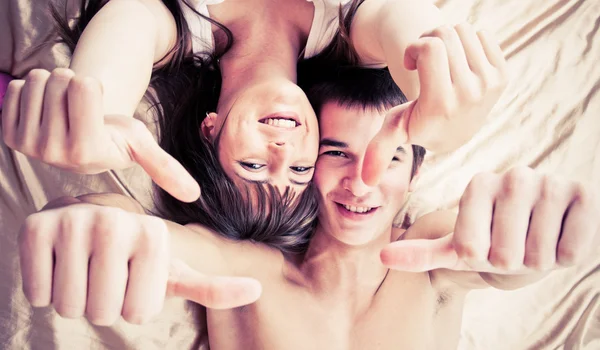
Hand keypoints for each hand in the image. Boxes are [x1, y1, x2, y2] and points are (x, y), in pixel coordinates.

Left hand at [1, 68, 199, 201]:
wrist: (82, 139)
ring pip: (38, 81)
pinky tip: (45, 111)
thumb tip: (195, 195)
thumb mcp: (141, 146)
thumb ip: (164, 169)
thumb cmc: (114, 137)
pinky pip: (16, 87)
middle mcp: (51, 153)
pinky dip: (32, 91)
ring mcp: (27, 143)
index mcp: (86, 152)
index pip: (82, 85)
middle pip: (59, 80)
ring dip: (53, 87)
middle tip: (80, 110)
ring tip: (64, 110)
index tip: (98, 110)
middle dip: (73, 85)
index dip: (93, 87)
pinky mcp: (8, 133)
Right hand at [19, 203, 261, 325]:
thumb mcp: (173, 271)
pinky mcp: (35, 229)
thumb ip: (213, 285)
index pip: (139, 314)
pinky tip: (61, 263)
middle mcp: (114, 222)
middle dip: (104, 305)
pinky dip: (46, 289)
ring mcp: (73, 223)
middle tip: (106, 275)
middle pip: (102, 313)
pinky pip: (38, 294)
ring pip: (69, 307)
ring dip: (76, 300)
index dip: (134, 306)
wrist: (88, 220)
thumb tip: (258, 289)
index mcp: (154, 234)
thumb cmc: (135, 254)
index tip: (134, 278)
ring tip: (85, 269)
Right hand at [363, 23, 507, 185]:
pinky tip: (460, 65)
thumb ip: (379, 151)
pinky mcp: (503, 74)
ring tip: (442, 62)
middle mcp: (470, 93)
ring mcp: (489, 83)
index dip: (416, 47)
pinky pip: (482, 36)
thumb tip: (366, 181)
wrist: (457, 131)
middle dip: (429, 40)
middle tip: (426, 62)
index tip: (413, 65)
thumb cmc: (420, 123)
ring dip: (448, 41)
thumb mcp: (397, 132)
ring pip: (464, 31)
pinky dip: (467, 45)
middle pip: (445, 35)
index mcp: (442, 103)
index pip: (431, 46)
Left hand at [381, 167, 598, 273]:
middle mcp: (513, 176)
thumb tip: (384, 257)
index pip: (469, 246)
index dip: (479, 259)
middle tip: (515, 249)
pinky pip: (570, 249)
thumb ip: (421, 253)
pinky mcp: (582, 193)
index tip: (485, 247)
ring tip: (536, 244)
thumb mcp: (457, 249)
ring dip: (537, 261)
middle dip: (510, 264)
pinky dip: (564, 257)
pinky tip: (561, 238)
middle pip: (505, 253)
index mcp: (478, 185)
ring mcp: (549, 182)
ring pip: (538, 253)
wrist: (539, 239)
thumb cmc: (494, 243)